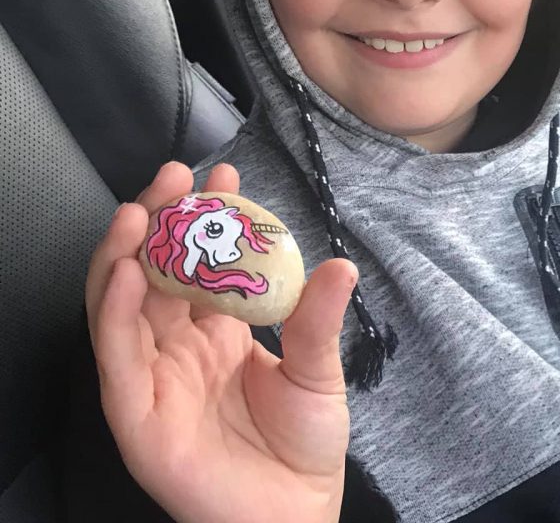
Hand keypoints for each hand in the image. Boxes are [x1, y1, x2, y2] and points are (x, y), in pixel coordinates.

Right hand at [85, 162, 352, 522]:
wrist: (295, 510)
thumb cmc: (304, 445)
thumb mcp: (318, 371)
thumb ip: (316, 320)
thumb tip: (340, 265)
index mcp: (217, 333)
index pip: (198, 263)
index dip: (206, 218)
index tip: (224, 174)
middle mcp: (177, 347)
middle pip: (153, 271)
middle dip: (160, 220)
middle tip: (175, 176)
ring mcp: (152, 377)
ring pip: (121, 303)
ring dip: (124, 252)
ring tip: (142, 208)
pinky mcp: (135, 412)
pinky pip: (116, 354)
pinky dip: (114, 311)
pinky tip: (127, 270)